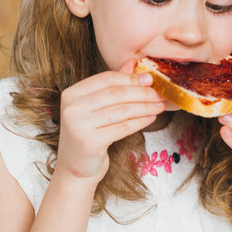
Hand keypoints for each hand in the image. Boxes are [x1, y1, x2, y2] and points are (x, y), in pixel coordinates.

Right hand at [56, 59, 164, 182]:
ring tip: (159, 106)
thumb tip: (133, 63)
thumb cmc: (89, 135)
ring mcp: (78, 125)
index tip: (150, 78)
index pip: (106, 79)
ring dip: (145, 107)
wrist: (75, 168)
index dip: (130, 78)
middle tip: (160, 93)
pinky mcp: (89, 142)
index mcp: (72, 93)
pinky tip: (151, 118)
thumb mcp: (97, 108)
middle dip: (142, 92)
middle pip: (116, 94)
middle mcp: (72, 107)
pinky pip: (122, 128)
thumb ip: (113, 85)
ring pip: (121, 111)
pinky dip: (139, 122)